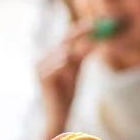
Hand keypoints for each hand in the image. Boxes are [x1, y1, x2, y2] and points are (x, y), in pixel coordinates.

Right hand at [37, 19, 94, 139]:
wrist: (57, 116)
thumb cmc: (66, 95)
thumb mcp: (75, 71)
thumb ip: (81, 55)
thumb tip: (97, 38)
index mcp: (49, 56)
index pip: (66, 37)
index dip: (82, 29)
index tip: (98, 23)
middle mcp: (42, 58)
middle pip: (65, 41)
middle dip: (83, 35)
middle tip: (99, 31)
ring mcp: (40, 66)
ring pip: (65, 52)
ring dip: (75, 61)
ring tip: (73, 79)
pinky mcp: (42, 75)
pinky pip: (62, 63)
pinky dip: (69, 70)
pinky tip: (68, 84)